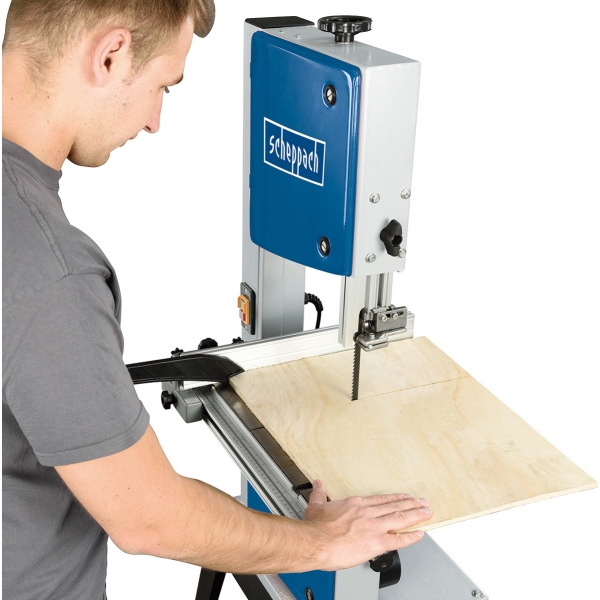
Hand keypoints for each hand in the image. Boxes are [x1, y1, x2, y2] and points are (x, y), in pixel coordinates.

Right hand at [303, 480, 432, 570]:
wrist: (316, 542)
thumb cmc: (316, 528)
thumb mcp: (316, 505)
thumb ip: (319, 493)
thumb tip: (317, 483)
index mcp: (355, 504)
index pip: (381, 499)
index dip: (395, 498)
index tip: (405, 496)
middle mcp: (367, 513)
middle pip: (395, 506)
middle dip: (412, 504)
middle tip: (423, 502)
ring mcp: (374, 527)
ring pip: (400, 519)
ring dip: (416, 515)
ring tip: (427, 512)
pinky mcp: (376, 543)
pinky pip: (398, 540)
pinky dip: (410, 537)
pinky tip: (419, 534)